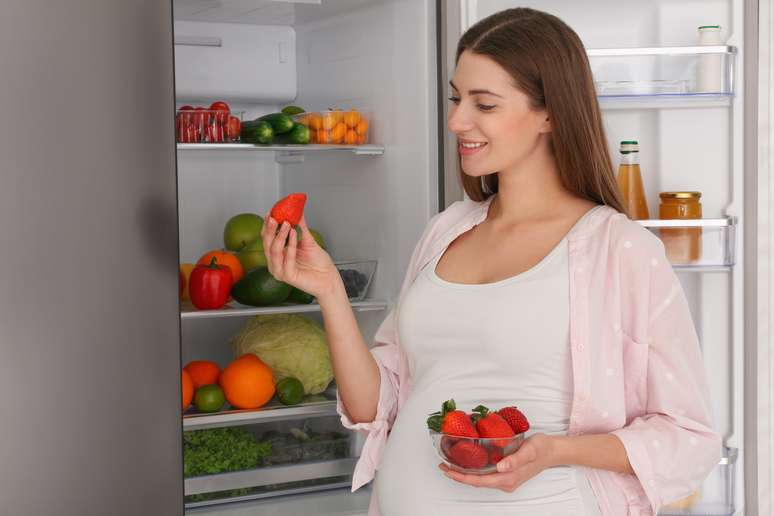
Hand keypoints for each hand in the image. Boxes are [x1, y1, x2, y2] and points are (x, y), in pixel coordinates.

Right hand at [261, 214, 340, 299]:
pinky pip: (287, 259)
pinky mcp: (288, 277)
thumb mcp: (308, 240)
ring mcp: (280, 271)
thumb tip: (297, 211)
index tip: (271, 213)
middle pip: (267, 244)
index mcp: (277, 254)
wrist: (329, 278)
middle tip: (274, 217)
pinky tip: (294, 234)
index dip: (267, 226)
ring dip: (280, 236)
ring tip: (287, 224)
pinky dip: (290, 246)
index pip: (267, 238)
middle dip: (270, 229)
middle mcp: (275, 263)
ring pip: (274, 251)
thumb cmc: (318, 263)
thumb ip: (301, 227)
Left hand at [440, 433, 555, 492]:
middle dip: (459, 476)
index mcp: (509, 478)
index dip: (462, 477)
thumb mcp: (529, 450)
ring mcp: (506, 479)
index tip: (448, 471)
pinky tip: (469, 462)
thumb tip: (500, 467)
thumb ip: (515, 459)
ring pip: (481, 479)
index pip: (480, 481)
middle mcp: (506, 482)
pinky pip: (487, 475)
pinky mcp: (507, 474)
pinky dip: (475, 470)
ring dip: (466, 473)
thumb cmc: (541, 448)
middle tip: (443, 465)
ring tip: (451, 464)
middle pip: (478, 482)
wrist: (553, 451)